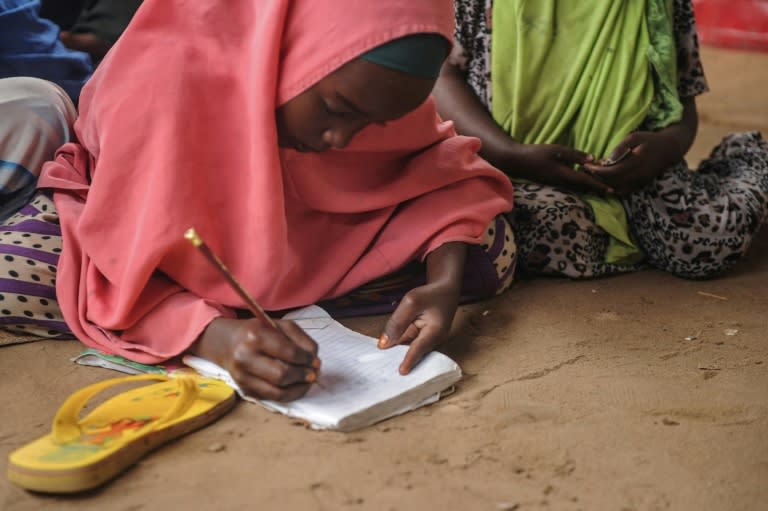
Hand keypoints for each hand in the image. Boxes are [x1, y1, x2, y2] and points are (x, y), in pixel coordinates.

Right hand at [193, 317, 319, 400]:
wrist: (228, 343)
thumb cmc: (258, 332)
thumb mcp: (280, 326)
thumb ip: (301, 339)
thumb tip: (315, 360)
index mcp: (255, 336)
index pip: (288, 353)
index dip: (307, 359)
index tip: (315, 360)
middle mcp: (245, 357)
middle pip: (282, 375)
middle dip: (304, 375)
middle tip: (314, 373)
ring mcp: (242, 376)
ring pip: (278, 392)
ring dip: (299, 389)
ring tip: (308, 381)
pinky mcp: (244, 389)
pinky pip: (272, 398)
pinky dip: (289, 394)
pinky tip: (296, 386)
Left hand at [377, 280, 458, 374]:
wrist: (445, 288)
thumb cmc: (431, 294)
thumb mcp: (411, 302)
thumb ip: (397, 321)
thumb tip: (384, 343)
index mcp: (436, 332)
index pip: (419, 348)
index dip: (409, 360)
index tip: (401, 372)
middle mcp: (434, 339)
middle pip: (413, 351)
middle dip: (400, 359)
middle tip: (383, 370)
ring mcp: (429, 339)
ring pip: (409, 347)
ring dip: (398, 352)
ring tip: (381, 362)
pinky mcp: (424, 337)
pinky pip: (409, 342)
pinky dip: (399, 344)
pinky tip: (387, 348)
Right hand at [505, 144, 614, 194]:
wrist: (518, 162)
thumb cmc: (537, 154)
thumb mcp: (558, 150)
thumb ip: (576, 155)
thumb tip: (594, 159)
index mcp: (565, 175)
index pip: (586, 181)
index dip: (599, 185)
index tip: (612, 190)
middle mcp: (562, 182)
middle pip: (584, 187)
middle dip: (597, 189)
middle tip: (612, 189)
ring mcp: (557, 184)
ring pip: (578, 187)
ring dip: (589, 187)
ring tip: (602, 186)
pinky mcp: (553, 182)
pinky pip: (571, 185)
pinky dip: (581, 184)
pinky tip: (585, 180)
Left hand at [582, 131, 679, 195]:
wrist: (669, 149)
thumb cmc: (649, 140)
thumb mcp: (635, 137)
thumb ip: (621, 147)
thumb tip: (607, 160)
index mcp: (637, 163)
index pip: (612, 172)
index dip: (597, 171)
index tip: (586, 165)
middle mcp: (639, 176)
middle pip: (612, 182)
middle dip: (596, 178)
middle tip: (585, 170)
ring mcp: (640, 183)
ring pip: (616, 189)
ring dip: (602, 184)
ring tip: (592, 175)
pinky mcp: (640, 186)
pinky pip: (623, 191)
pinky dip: (611, 187)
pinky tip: (603, 180)